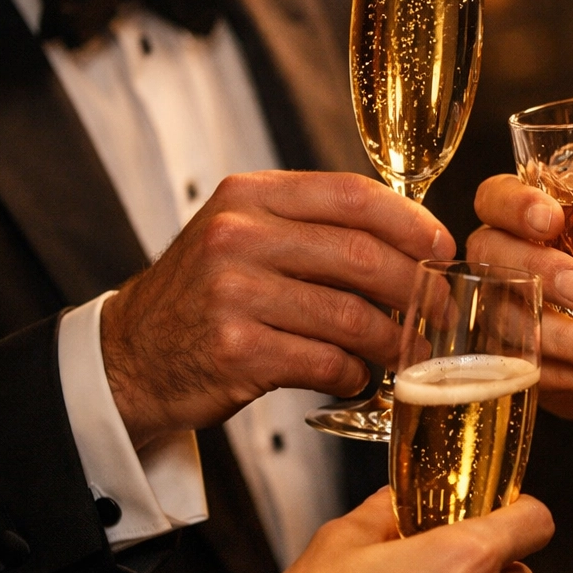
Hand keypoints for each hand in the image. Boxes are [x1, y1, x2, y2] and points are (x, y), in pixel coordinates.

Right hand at [101, 171, 454, 447]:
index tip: (443, 250)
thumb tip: (413, 242)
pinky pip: (326, 363)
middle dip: (417, 289)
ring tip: (406, 353)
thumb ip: (314, 227)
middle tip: (440, 312)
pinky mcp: (236, 350)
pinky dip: (353, 375)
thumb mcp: (245, 236)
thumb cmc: (207, 295)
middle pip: (363, 257)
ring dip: (393, 342)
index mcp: (250, 197)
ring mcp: (234, 293)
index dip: (412, 224)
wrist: (129, 355)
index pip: (353, 196)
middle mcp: (238, 236)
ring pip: (352, 317)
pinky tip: (355, 377)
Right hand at [468, 174, 572, 467]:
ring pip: (509, 318)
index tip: (553, 217)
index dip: (515, 202)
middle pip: (491, 251)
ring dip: (562, 335)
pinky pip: (523, 370)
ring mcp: (512, 315)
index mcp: (548, 214)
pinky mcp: (520, 367)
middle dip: (538, 268)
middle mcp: (516, 260)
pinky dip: (566, 374)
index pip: (500, 194)